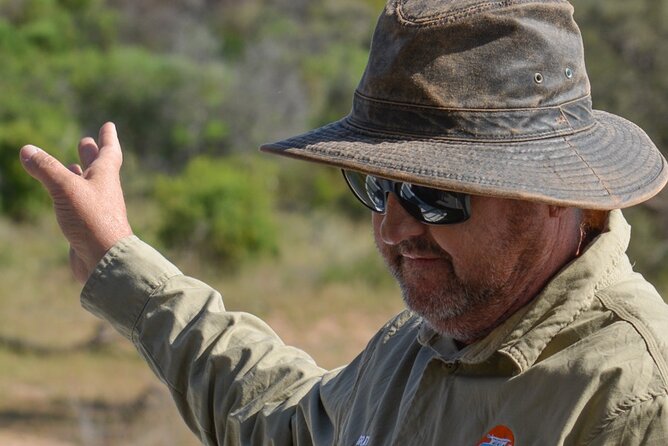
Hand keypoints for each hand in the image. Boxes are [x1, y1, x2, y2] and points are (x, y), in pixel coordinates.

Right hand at [20, 122, 132, 282]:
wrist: (105, 260)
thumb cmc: (92, 221)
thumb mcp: (66, 189)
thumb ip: (46, 169)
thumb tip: (27, 150)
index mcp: (106, 177)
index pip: (109, 151)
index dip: (108, 138)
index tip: (109, 125)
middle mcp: (104, 191)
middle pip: (99, 167)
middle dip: (93, 153)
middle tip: (87, 141)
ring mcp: (97, 209)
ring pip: (88, 185)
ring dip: (81, 173)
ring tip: (73, 164)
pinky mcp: (88, 225)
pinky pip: (79, 204)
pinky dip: (71, 195)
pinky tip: (64, 198)